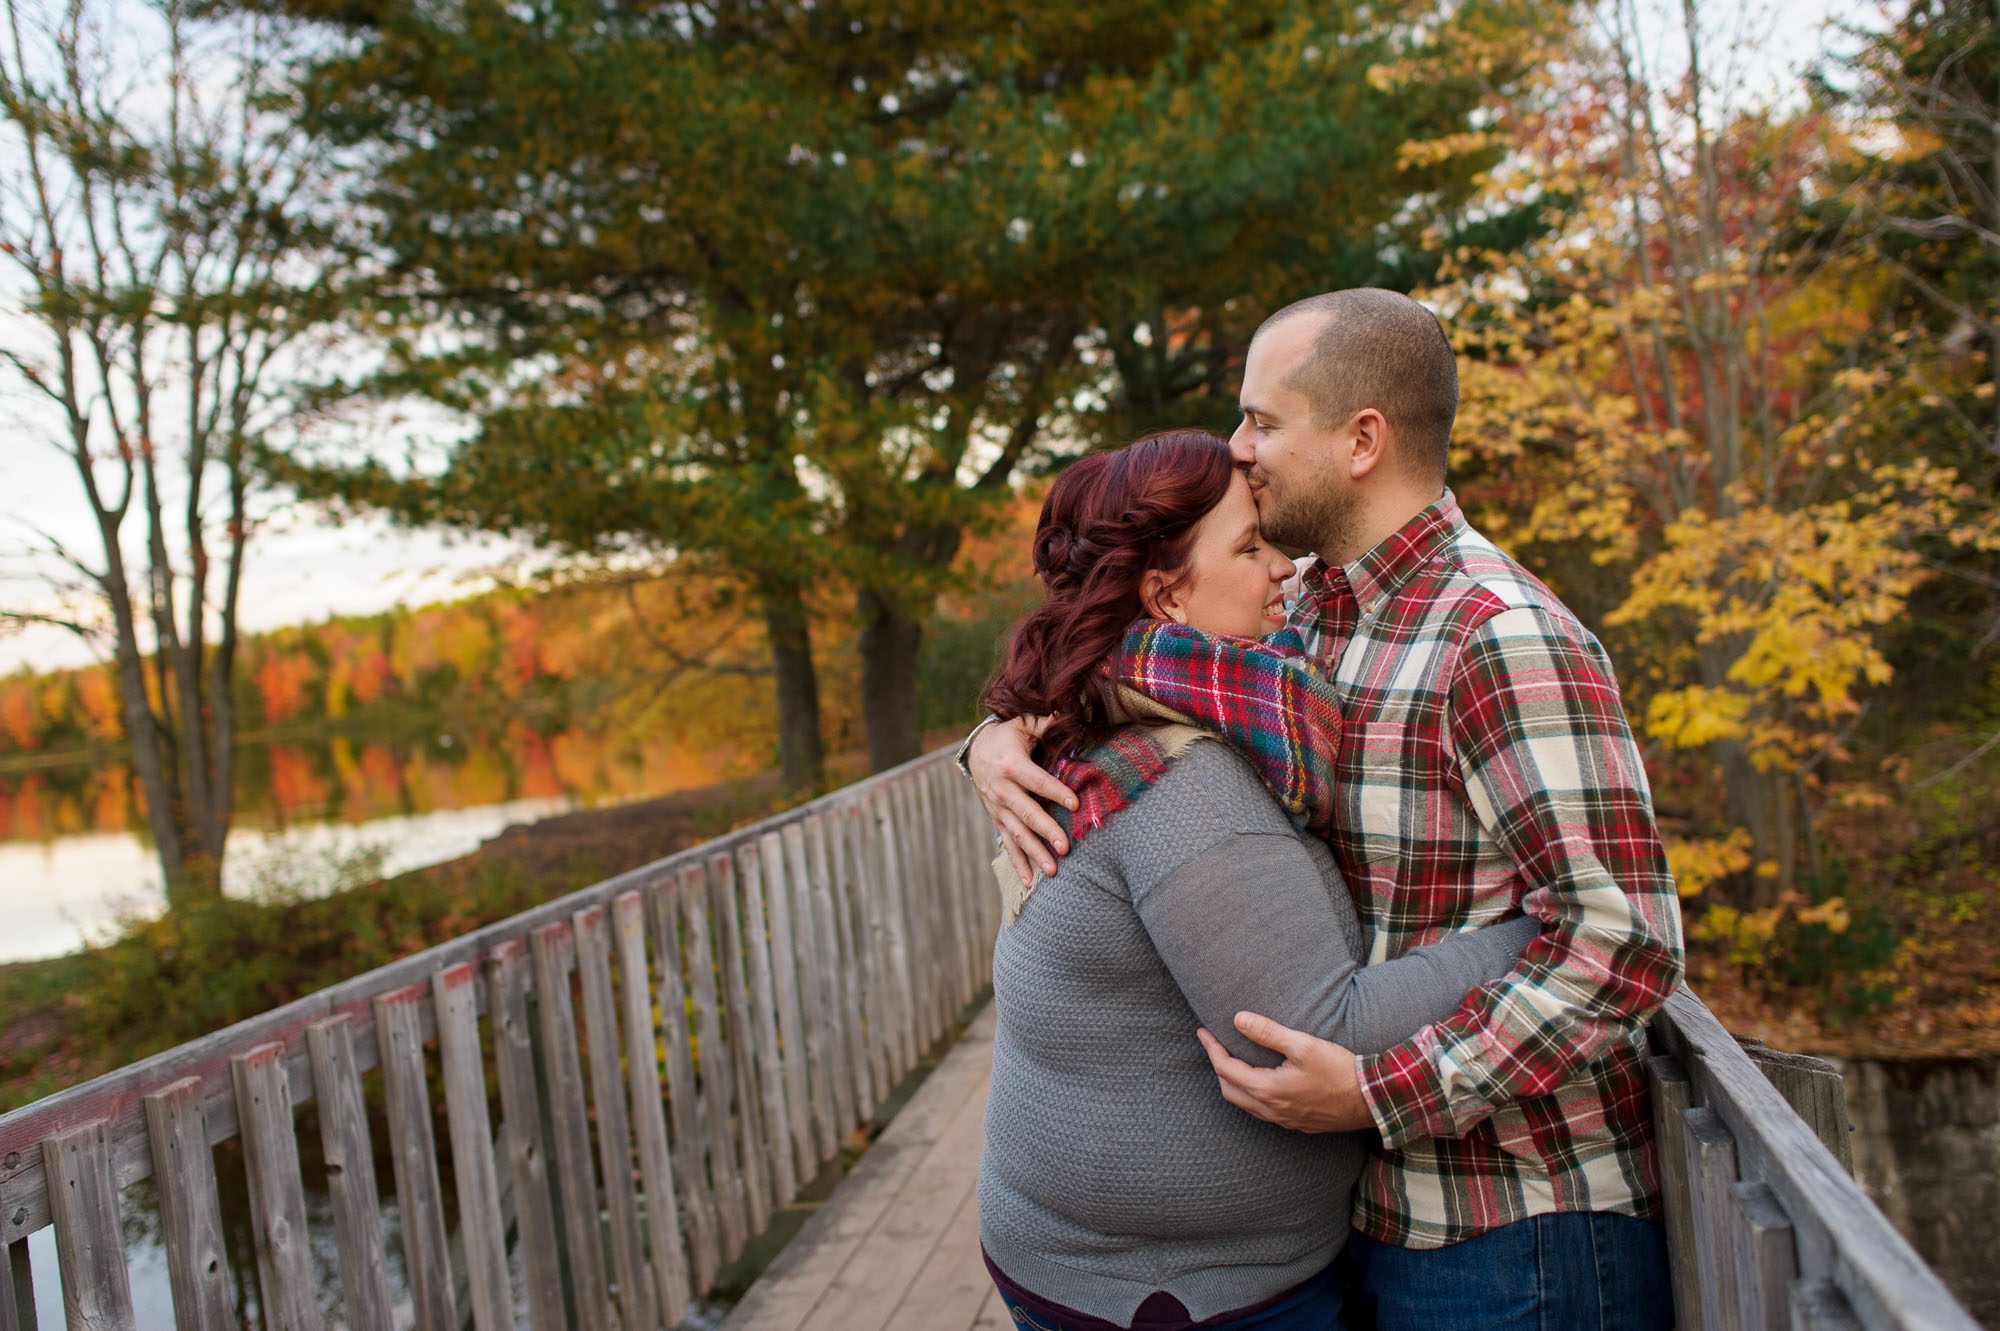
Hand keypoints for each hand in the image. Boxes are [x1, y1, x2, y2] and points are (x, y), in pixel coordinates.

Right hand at [969, 714, 1075, 884]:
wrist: (976, 750)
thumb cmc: (1007, 736)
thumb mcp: (1021, 723)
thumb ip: (1043, 722)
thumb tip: (1065, 714)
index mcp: (1010, 765)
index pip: (1036, 781)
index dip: (1056, 792)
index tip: (1075, 805)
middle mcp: (1001, 790)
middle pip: (1026, 813)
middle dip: (1045, 831)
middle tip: (1065, 847)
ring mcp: (997, 808)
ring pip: (1017, 834)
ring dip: (1034, 853)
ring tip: (1053, 871)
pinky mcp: (997, 819)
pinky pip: (1008, 844)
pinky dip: (1017, 864)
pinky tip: (1030, 882)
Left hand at [1196, 1013, 1374, 1133]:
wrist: (1372, 1100)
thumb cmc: (1339, 1070)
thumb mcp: (1303, 1044)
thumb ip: (1268, 1032)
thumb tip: (1238, 1019)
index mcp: (1267, 1090)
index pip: (1225, 1069)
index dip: (1211, 1048)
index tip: (1203, 1031)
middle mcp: (1271, 1110)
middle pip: (1229, 1090)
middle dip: (1218, 1068)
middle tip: (1215, 1046)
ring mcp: (1284, 1121)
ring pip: (1245, 1105)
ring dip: (1233, 1084)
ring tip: (1234, 1062)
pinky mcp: (1297, 1124)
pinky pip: (1262, 1113)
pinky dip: (1251, 1096)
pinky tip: (1260, 1083)